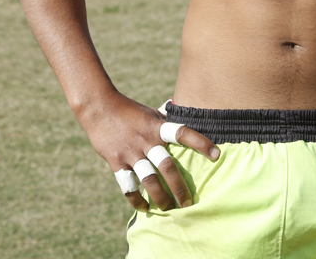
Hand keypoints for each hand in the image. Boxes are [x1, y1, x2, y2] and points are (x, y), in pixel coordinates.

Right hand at [84, 94, 219, 211]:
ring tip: (169, 208)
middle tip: (188, 202)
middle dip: (180, 187)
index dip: (200, 143)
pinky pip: (128, 186)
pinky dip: (136, 200)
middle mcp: (146, 141)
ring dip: (161, 198)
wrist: (99, 107)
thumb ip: (166, 119)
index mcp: (157, 127)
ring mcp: (131, 153)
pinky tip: (144, 207)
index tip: (216, 155)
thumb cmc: (129, 110)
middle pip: (167, 167)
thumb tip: (183, 111)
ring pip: (149, 180)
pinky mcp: (116, 162)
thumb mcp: (151, 112)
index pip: (183, 133)